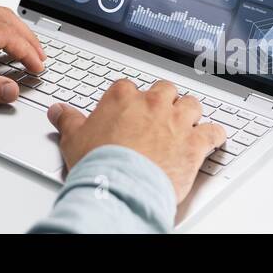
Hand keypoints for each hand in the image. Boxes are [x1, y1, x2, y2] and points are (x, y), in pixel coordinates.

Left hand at [0, 0, 45, 103]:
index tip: (38, 67)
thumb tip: (11, 90)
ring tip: (30, 50)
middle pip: (6, 18)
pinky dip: (2, 27)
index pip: (6, 33)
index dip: (26, 52)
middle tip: (41, 59)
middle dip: (27, 38)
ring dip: (17, 31)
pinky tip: (6, 40)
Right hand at [47, 80, 226, 201]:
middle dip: (164, 100)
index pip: (128, 87)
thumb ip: (68, 120)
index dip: (130, 99)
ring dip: (191, 113)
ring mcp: (176, 122)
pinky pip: (214, 132)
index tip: (128, 109)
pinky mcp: (195, 143)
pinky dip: (216, 135)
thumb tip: (57, 111)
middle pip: (165, 90)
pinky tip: (215, 137)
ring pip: (192, 105)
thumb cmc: (100, 163)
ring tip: (188, 120)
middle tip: (159, 113)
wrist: (122, 186)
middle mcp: (152, 104)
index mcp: (123, 98)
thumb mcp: (74, 138)